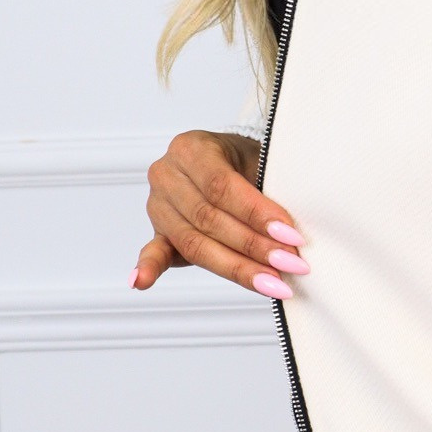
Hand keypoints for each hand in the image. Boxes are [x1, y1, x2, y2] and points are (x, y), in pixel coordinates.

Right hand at [132, 130, 308, 298]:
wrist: (229, 160)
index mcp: (190, 149)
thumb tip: (290, 232)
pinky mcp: (158, 233)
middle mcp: (167, 175)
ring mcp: (157, 206)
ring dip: (237, 268)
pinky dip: (148, 268)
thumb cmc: (246, 161)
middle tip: (289, 262)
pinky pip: (153, 252)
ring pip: (195, 243)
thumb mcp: (257, 161)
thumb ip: (264, 192)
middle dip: (254, 246)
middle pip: (209, 219)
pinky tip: (141, 282)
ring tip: (272, 283)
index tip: (291, 235)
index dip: (257, 214)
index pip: (222, 187)